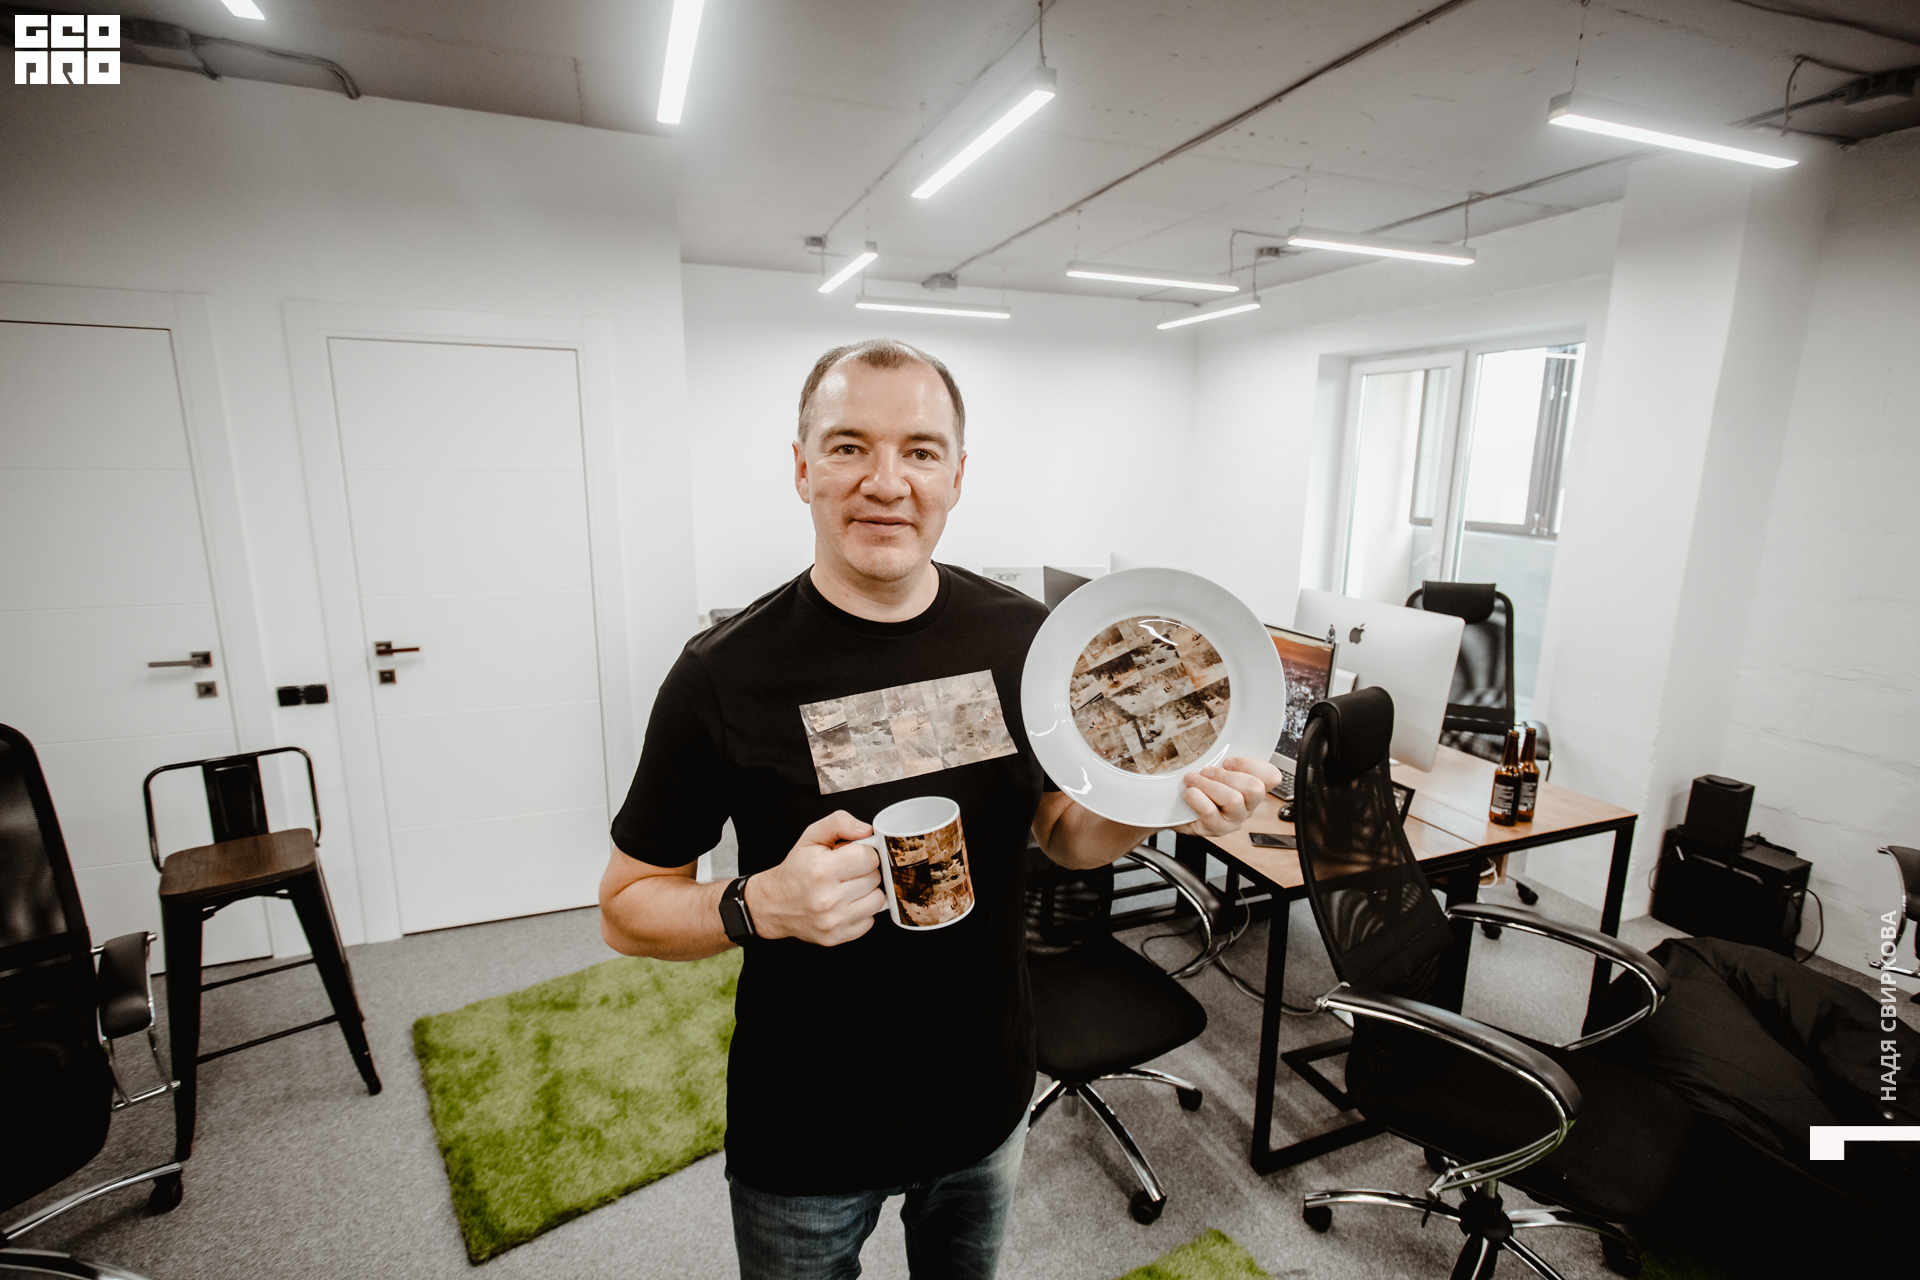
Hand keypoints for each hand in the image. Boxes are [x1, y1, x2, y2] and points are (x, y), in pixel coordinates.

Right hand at [744, 811, 887, 945]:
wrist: (774, 904)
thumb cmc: (796, 870)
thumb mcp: (811, 837)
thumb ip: (839, 823)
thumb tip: (866, 830)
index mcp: (821, 870)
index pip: (869, 858)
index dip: (864, 853)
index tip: (852, 856)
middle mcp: (827, 898)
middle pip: (875, 878)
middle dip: (865, 871)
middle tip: (847, 872)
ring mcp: (833, 921)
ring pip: (877, 900)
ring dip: (867, 892)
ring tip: (849, 888)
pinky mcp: (836, 937)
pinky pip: (870, 922)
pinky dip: (862, 912)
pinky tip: (846, 905)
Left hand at [1172, 755, 1282, 837]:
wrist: (1178, 811)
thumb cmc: (1200, 789)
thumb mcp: (1215, 769)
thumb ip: (1223, 759)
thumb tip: (1220, 740)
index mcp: (1253, 788)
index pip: (1271, 776)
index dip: (1251, 765)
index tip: (1228, 761)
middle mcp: (1248, 806)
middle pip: (1255, 788)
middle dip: (1226, 775)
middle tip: (1206, 771)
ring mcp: (1234, 820)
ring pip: (1233, 800)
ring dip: (1209, 785)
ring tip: (1193, 781)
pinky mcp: (1217, 830)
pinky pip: (1210, 812)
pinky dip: (1196, 798)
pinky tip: (1189, 794)